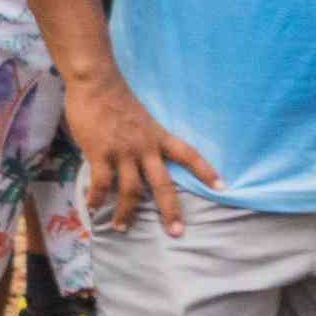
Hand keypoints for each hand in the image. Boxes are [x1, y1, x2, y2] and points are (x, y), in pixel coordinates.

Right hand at [67, 75, 216, 236]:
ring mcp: (123, 152)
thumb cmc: (114, 97)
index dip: (206, 171)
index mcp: (158, 136)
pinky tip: (93, 207)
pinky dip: (98, 198)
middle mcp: (145, 147)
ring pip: (131, 190)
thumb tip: (127, 159)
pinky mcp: (100, 153)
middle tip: (176, 232)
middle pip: (163, 185)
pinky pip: (102, 183)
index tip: (222, 187)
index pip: (188, 155)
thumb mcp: (139, 118)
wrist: (96, 83)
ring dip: (127, 212)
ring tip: (123, 228)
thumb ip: (139, 139)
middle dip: (170, 211)